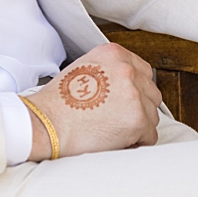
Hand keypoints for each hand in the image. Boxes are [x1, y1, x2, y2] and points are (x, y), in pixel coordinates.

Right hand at [26, 42, 162, 161]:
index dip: (133, 89)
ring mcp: (134, 94)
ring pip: (152, 116)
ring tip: (108, 126)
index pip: (144, 71)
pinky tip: (112, 138)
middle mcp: (126, 70)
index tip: (121, 98)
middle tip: (112, 115)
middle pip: (151, 94)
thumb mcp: (82, 69)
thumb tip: (130, 85)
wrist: (45, 124)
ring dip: (135, 125)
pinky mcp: (138, 120)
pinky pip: (149, 137)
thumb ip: (109, 70)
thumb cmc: (57, 103)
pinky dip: (134, 142)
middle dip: (137, 107)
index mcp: (113, 54)